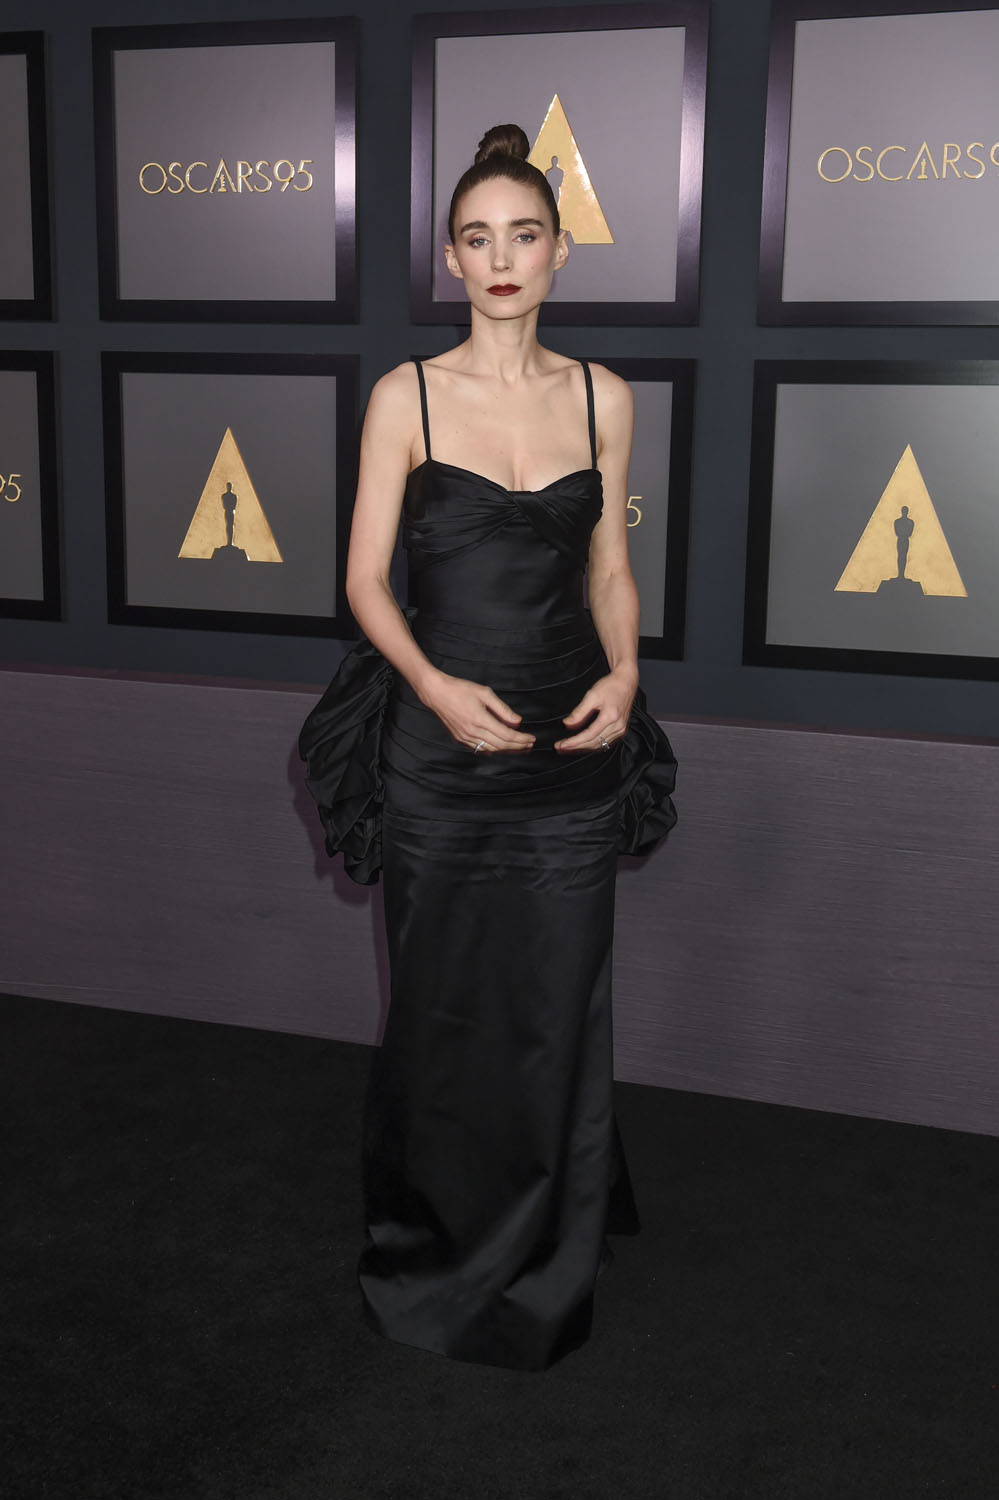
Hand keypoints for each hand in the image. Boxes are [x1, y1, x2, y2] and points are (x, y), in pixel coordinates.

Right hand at [420, 670, 535, 753]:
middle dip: (518, 747)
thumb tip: (518, 722)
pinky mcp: (460, 739)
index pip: (507, 735)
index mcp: (480, 720)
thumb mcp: (485, 693)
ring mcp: (465, 738)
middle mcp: (472, 732)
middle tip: (530, 745)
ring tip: (520, 748)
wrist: (436, 693)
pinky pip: (480, 749)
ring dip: (507, 750)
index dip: (522, 739)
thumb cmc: (460, 689)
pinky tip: (501, 747)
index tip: (532, 738)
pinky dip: (493, 749)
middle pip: (501, 745)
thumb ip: (503, 709)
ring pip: (491, 750)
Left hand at [555, 666, 637, 751]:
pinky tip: (583, 744)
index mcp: (610, 717)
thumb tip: (567, 724)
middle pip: (594, 743)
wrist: (626, 682)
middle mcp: (617, 726)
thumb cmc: (611, 686)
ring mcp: (621, 729)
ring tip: (569, 747)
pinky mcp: (621, 730)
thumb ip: (579, 711)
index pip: (589, 735)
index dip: (574, 742)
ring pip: (599, 745)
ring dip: (584, 747)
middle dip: (576, 747)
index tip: (561, 744)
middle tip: (561, 747)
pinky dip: (593, 744)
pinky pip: (605, 742)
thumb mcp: (592, 695)